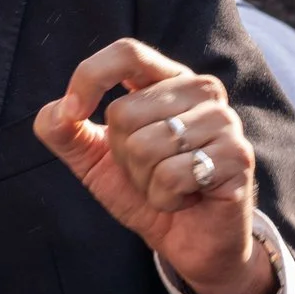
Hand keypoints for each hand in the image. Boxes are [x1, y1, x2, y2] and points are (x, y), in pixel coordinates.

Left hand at [35, 39, 274, 293]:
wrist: (188, 241)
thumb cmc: (144, 188)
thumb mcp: (92, 159)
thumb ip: (63, 131)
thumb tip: (57, 112)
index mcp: (166, 78)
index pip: (127, 52)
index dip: (90, 78)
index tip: (72, 114)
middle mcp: (201, 90)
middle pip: (125, 111)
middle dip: (122, 155)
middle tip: (147, 170)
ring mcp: (224, 121)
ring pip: (146, 146)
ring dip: (143, 179)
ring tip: (166, 184)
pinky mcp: (237, 156)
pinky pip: (172, 175)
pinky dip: (164, 197)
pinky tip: (184, 199)